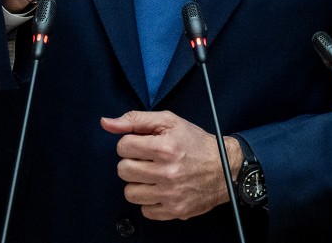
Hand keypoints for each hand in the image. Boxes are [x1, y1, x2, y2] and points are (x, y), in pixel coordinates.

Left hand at [100, 111, 241, 220]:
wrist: (225, 168)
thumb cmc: (195, 143)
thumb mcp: (169, 122)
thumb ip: (135, 120)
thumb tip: (106, 123)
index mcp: (165, 147)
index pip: (123, 146)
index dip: (130, 143)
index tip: (142, 145)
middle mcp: (167, 172)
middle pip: (123, 170)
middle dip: (131, 163)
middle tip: (146, 160)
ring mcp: (171, 194)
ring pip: (130, 192)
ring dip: (137, 183)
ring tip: (151, 175)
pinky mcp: (174, 210)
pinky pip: (144, 210)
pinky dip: (149, 200)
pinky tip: (160, 189)